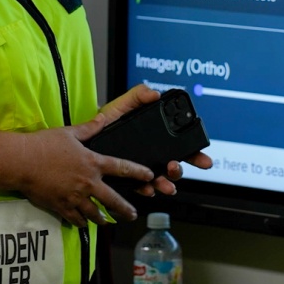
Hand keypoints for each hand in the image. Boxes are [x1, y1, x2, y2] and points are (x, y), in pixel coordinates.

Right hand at [17, 118, 153, 227]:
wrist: (22, 162)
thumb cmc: (45, 144)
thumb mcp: (69, 133)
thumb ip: (89, 127)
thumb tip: (103, 117)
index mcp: (92, 163)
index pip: (122, 168)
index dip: (138, 173)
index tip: (149, 177)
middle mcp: (88, 183)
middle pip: (113, 200)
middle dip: (125, 209)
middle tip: (133, 215)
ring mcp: (75, 198)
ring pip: (95, 214)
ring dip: (103, 219)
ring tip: (108, 222)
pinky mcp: (62, 207)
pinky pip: (76, 219)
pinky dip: (81, 222)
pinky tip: (84, 223)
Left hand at [97, 85, 213, 197]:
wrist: (83, 138)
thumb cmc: (105, 120)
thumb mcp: (122, 105)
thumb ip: (138, 95)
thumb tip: (154, 93)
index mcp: (156, 137)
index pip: (181, 145)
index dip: (194, 152)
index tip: (200, 155)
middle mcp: (152, 155)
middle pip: (175, 166)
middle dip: (181, 170)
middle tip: (175, 166)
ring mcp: (142, 169)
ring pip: (161, 180)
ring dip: (166, 182)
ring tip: (164, 182)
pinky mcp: (129, 180)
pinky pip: (142, 188)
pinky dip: (147, 190)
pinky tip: (147, 188)